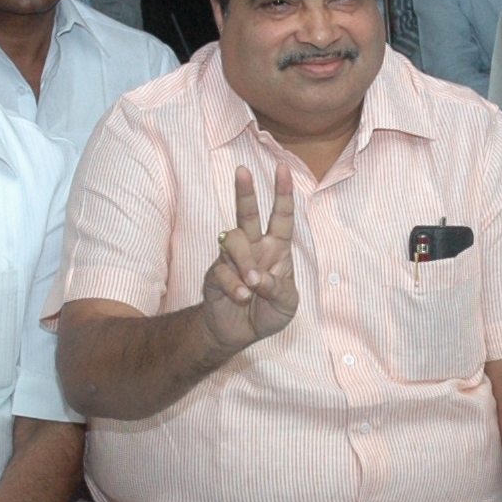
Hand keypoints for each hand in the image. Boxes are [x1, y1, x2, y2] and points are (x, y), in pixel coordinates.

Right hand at [200, 167, 297, 351]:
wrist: (240, 333)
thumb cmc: (268, 312)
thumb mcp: (287, 304)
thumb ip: (280, 289)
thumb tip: (260, 278)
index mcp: (276, 248)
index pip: (281, 217)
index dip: (282, 193)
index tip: (282, 168)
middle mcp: (254, 248)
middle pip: (247, 214)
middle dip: (245, 192)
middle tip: (242, 171)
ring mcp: (232, 259)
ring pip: (234, 240)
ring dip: (245, 262)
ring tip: (253, 284)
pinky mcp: (215, 274)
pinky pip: (222, 271)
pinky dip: (234, 285)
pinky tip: (241, 297)